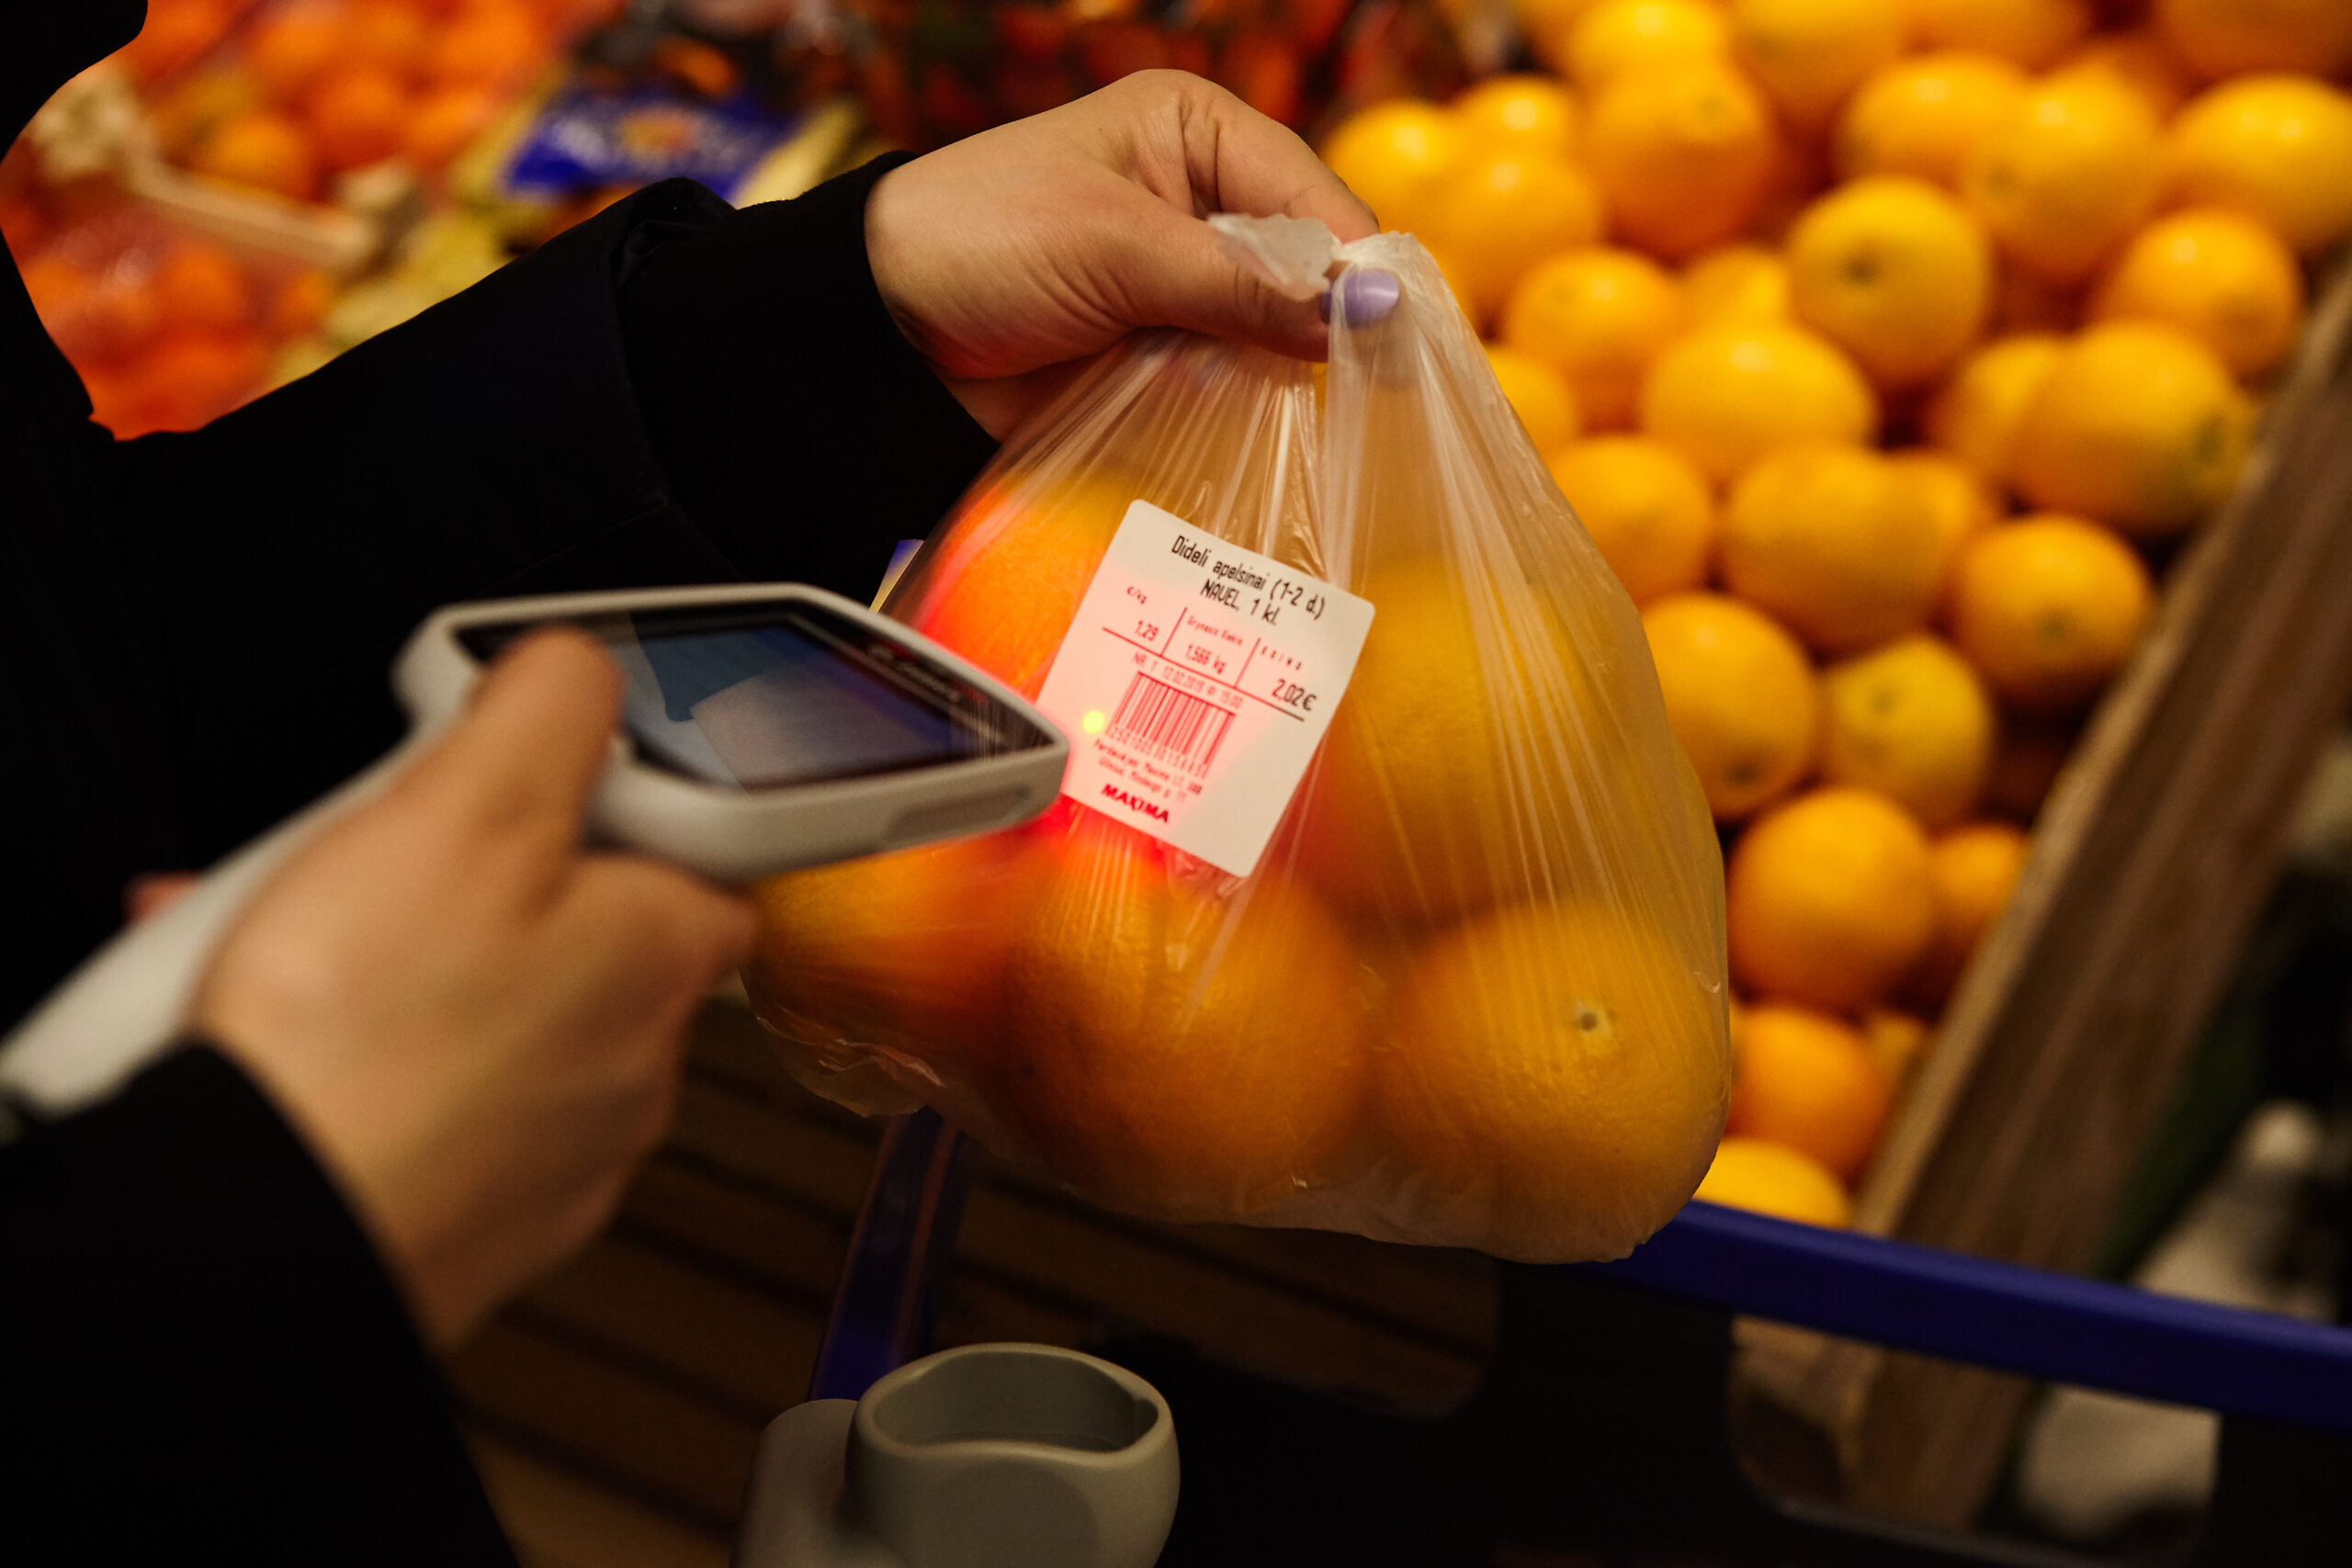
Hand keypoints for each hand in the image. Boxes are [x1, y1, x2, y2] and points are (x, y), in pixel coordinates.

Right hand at [194, 630, 753, 1347]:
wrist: (252, 1243)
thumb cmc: (368, 1041)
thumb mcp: (468, 804)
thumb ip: (548, 712)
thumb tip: (582, 671)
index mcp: (662, 950)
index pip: (703, 854)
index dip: (619, 803)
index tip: (535, 781)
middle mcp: (634, 1063)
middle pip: (571, 932)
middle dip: (463, 880)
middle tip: (369, 854)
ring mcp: (552, 1153)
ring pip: (480, 1015)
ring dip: (387, 966)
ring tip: (278, 941)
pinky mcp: (465, 1217)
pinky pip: (418, 1103)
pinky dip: (352, 1060)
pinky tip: (255, 1033)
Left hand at [865, 69, 1377, 435]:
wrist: (882, 333)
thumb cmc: (983, 243)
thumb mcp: (1115, 248)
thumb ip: (1238, 283)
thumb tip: (1362, 312)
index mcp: (1195, 131)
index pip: (1312, 196)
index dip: (1358, 265)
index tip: (1394, 337)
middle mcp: (1205, 202)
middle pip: (1312, 269)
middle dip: (1334, 327)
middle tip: (1378, 394)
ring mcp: (1189, 286)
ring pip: (1283, 337)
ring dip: (1296, 380)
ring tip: (1335, 428)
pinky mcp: (1168, 358)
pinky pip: (1238, 387)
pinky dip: (1256, 414)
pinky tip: (1279, 443)